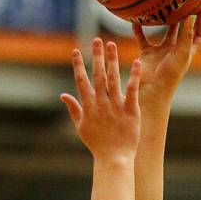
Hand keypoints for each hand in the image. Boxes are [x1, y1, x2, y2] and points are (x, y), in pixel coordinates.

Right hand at [61, 38, 140, 160]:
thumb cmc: (98, 145)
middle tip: (98, 40)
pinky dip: (134, 76)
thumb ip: (73, 109)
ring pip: (113, 78)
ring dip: (112, 60)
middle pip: (97, 75)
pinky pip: (132, 90)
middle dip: (97, 56)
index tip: (75, 50)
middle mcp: (101, 102)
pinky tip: (137, 62)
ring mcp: (116, 106)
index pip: (81, 81)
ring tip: (112, 45)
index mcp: (88, 106)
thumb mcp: (81, 127)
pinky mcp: (131, 111)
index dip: (78, 65)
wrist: (114, 158)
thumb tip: (63, 94)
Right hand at [131, 12, 200, 101]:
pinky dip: (139, 29)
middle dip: (183, 16)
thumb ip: (186, 35)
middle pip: (182, 30)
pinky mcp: (148, 54)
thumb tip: (191, 15)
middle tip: (182, 0)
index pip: (199, 35)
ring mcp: (161, 52)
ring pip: (163, 32)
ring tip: (162, 5)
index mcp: (187, 52)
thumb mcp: (181, 53)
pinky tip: (136, 19)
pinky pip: (143, 38)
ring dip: (162, 20)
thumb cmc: (170, 75)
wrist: (152, 90)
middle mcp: (175, 51)